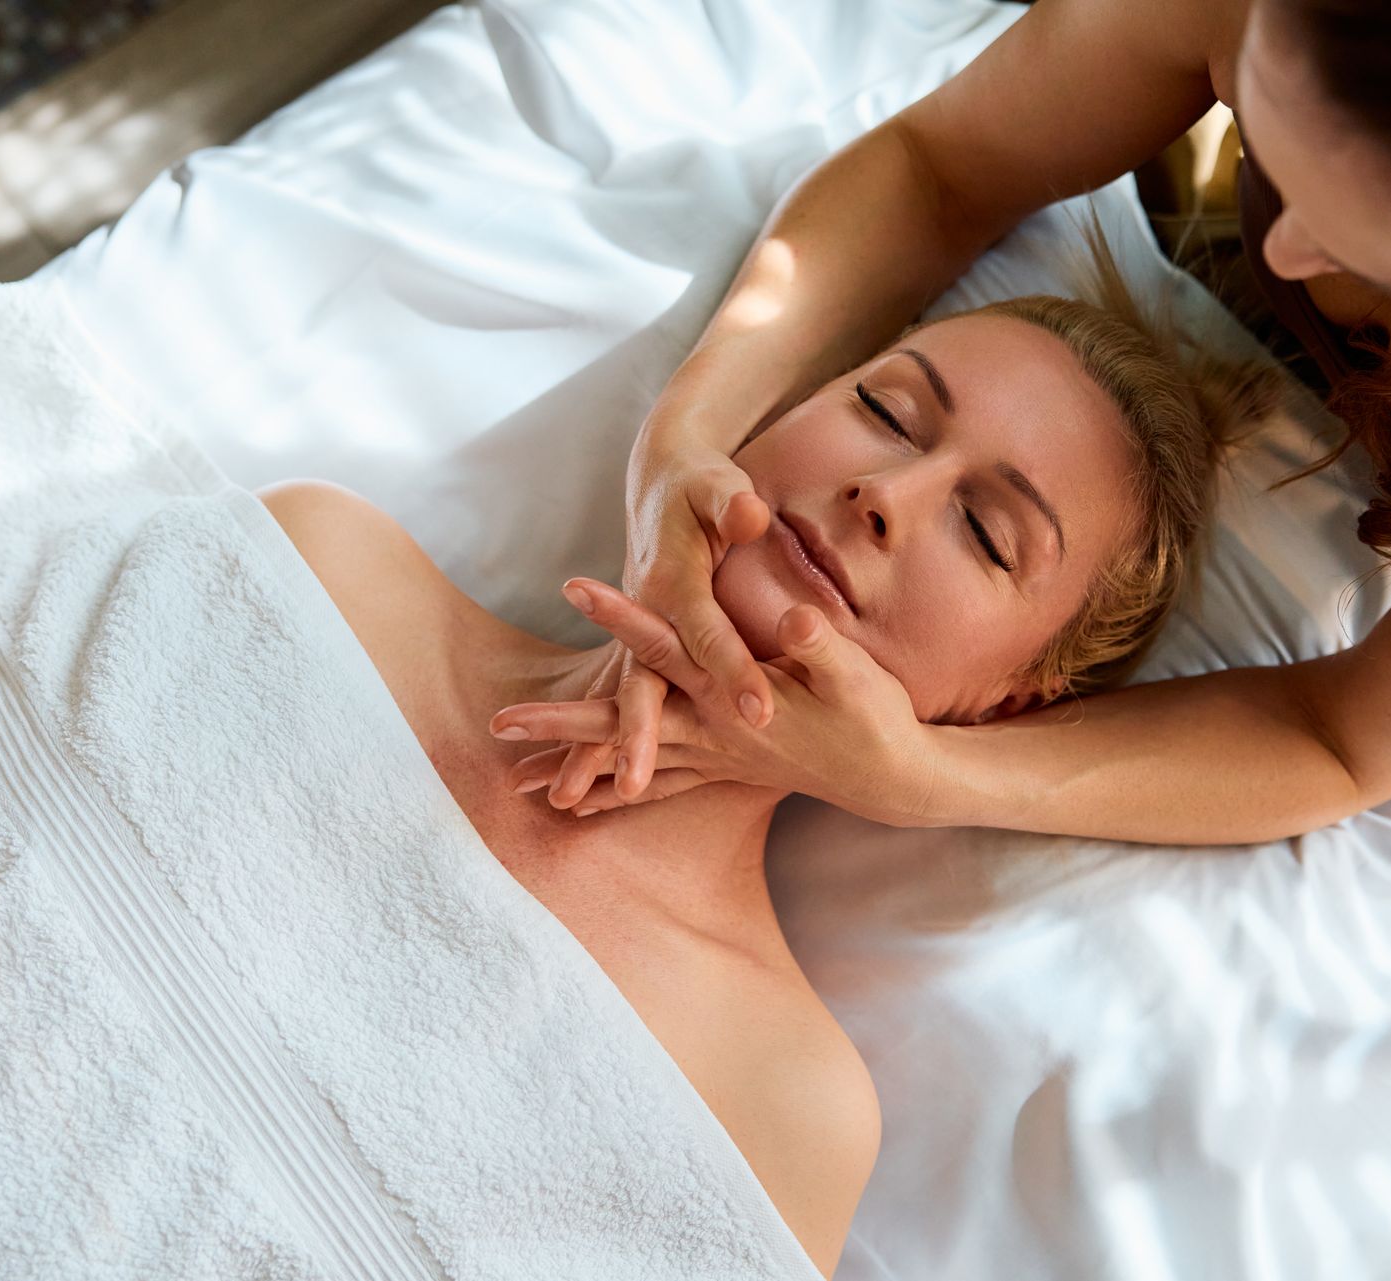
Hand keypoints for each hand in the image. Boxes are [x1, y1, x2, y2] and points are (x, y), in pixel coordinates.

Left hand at [490, 579, 943, 826]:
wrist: (893, 780)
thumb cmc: (876, 718)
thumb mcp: (854, 674)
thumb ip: (817, 646)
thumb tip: (792, 620)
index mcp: (731, 696)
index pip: (665, 644)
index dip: (621, 613)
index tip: (574, 584)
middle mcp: (710, 732)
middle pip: (622, 721)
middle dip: (559, 722)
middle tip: (497, 721)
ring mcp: (714, 756)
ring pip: (628, 761)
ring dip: (572, 765)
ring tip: (511, 778)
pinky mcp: (723, 769)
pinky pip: (657, 785)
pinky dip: (615, 793)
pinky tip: (580, 804)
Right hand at [541, 442, 767, 806]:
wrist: (660, 476)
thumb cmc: (700, 484)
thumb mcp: (718, 484)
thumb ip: (731, 504)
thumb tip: (746, 514)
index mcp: (673, 581)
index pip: (707, 633)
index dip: (733, 671)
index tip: (760, 713)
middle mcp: (646, 614)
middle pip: (640, 682)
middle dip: (636, 735)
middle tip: (636, 784)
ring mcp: (633, 634)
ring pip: (612, 700)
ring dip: (589, 749)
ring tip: (564, 800)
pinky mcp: (633, 647)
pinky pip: (612, 701)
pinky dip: (594, 741)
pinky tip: (578, 786)